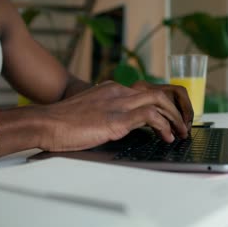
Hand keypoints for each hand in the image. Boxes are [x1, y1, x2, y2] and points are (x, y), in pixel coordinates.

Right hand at [38, 81, 189, 151]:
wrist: (44, 123)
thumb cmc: (61, 123)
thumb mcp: (89, 113)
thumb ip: (106, 114)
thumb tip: (121, 127)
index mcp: (111, 89)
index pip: (146, 91)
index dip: (164, 104)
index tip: (170, 117)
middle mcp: (117, 92)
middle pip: (159, 92)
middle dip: (176, 108)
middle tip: (183, 125)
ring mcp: (118, 103)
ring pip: (160, 100)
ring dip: (175, 118)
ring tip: (181, 133)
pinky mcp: (117, 119)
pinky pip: (151, 116)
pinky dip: (164, 126)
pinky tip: (167, 137)